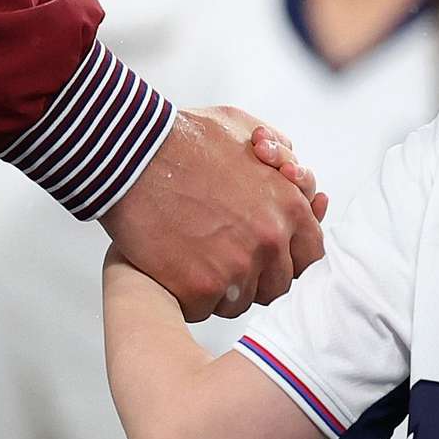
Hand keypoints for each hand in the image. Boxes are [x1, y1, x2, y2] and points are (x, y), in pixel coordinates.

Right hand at [100, 106, 325, 320]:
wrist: (129, 154)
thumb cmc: (181, 137)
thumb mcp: (244, 128)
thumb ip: (279, 154)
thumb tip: (292, 176)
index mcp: (289, 208)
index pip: (309, 256)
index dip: (286, 258)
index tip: (264, 255)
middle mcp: (269, 241)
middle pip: (276, 285)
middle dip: (253, 275)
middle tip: (222, 257)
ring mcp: (236, 268)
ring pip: (239, 301)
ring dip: (220, 288)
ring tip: (192, 259)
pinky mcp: (199, 287)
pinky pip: (203, 309)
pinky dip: (187, 296)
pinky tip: (172, 270)